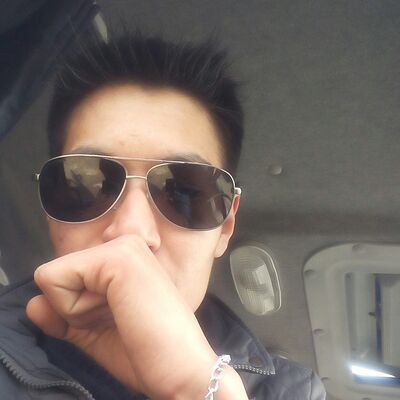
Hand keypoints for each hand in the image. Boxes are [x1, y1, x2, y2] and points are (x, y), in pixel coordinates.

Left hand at [27, 234, 247, 398]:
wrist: (182, 369)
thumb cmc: (146, 353)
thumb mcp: (95, 333)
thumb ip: (63, 317)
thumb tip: (33, 304)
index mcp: (123, 261)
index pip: (68, 278)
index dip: (77, 311)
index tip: (115, 321)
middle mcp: (123, 244)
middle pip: (59, 276)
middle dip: (75, 309)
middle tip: (118, 319)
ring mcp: (122, 247)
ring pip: (54, 278)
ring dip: (76, 310)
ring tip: (120, 315)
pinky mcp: (116, 257)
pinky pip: (56, 280)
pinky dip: (73, 308)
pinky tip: (116, 311)